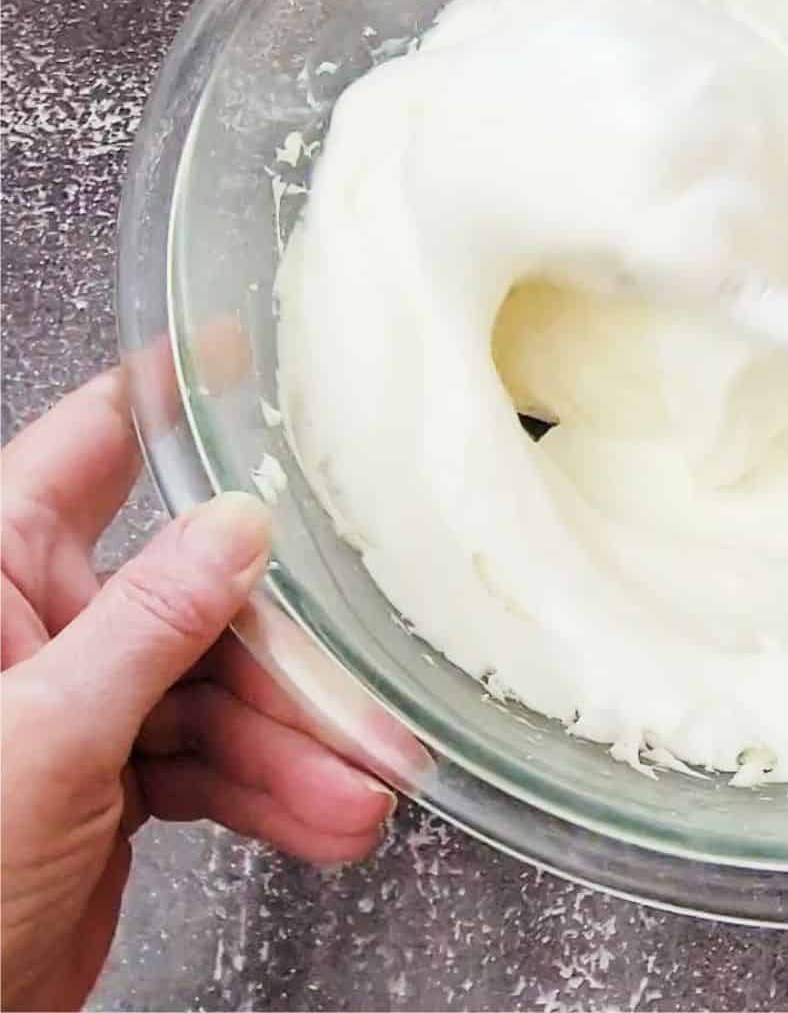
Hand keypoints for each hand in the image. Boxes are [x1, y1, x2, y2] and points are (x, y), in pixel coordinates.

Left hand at [1, 371, 394, 1010]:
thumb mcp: (41, 739)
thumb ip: (149, 625)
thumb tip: (236, 528)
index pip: (89, 446)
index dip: (172, 397)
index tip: (245, 354)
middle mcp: (36, 624)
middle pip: (198, 601)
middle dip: (287, 671)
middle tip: (364, 713)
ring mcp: (78, 700)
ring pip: (220, 694)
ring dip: (296, 752)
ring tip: (355, 799)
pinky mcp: (109, 775)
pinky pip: (212, 761)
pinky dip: (269, 794)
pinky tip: (321, 820)